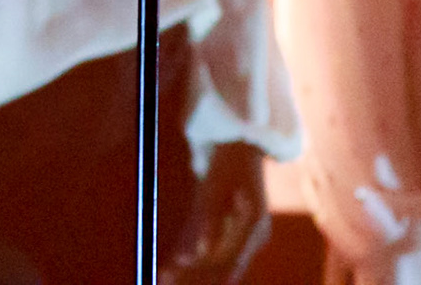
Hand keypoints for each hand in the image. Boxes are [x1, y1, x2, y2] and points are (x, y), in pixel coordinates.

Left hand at [165, 142, 268, 284]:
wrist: (242, 149)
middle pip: (224, 268)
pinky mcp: (242, 239)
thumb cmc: (225, 165)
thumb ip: (212, 219)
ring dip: (194, 275)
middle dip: (195, 277)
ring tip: (163, 276)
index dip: (200, 272)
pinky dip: (200, 265)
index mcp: (254, 222)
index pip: (228, 260)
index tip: (173, 274)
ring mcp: (251, 239)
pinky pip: (220, 257)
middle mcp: (257, 236)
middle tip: (163, 278)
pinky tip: (175, 268)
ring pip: (222, 266)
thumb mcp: (215, 188)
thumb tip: (203, 250)